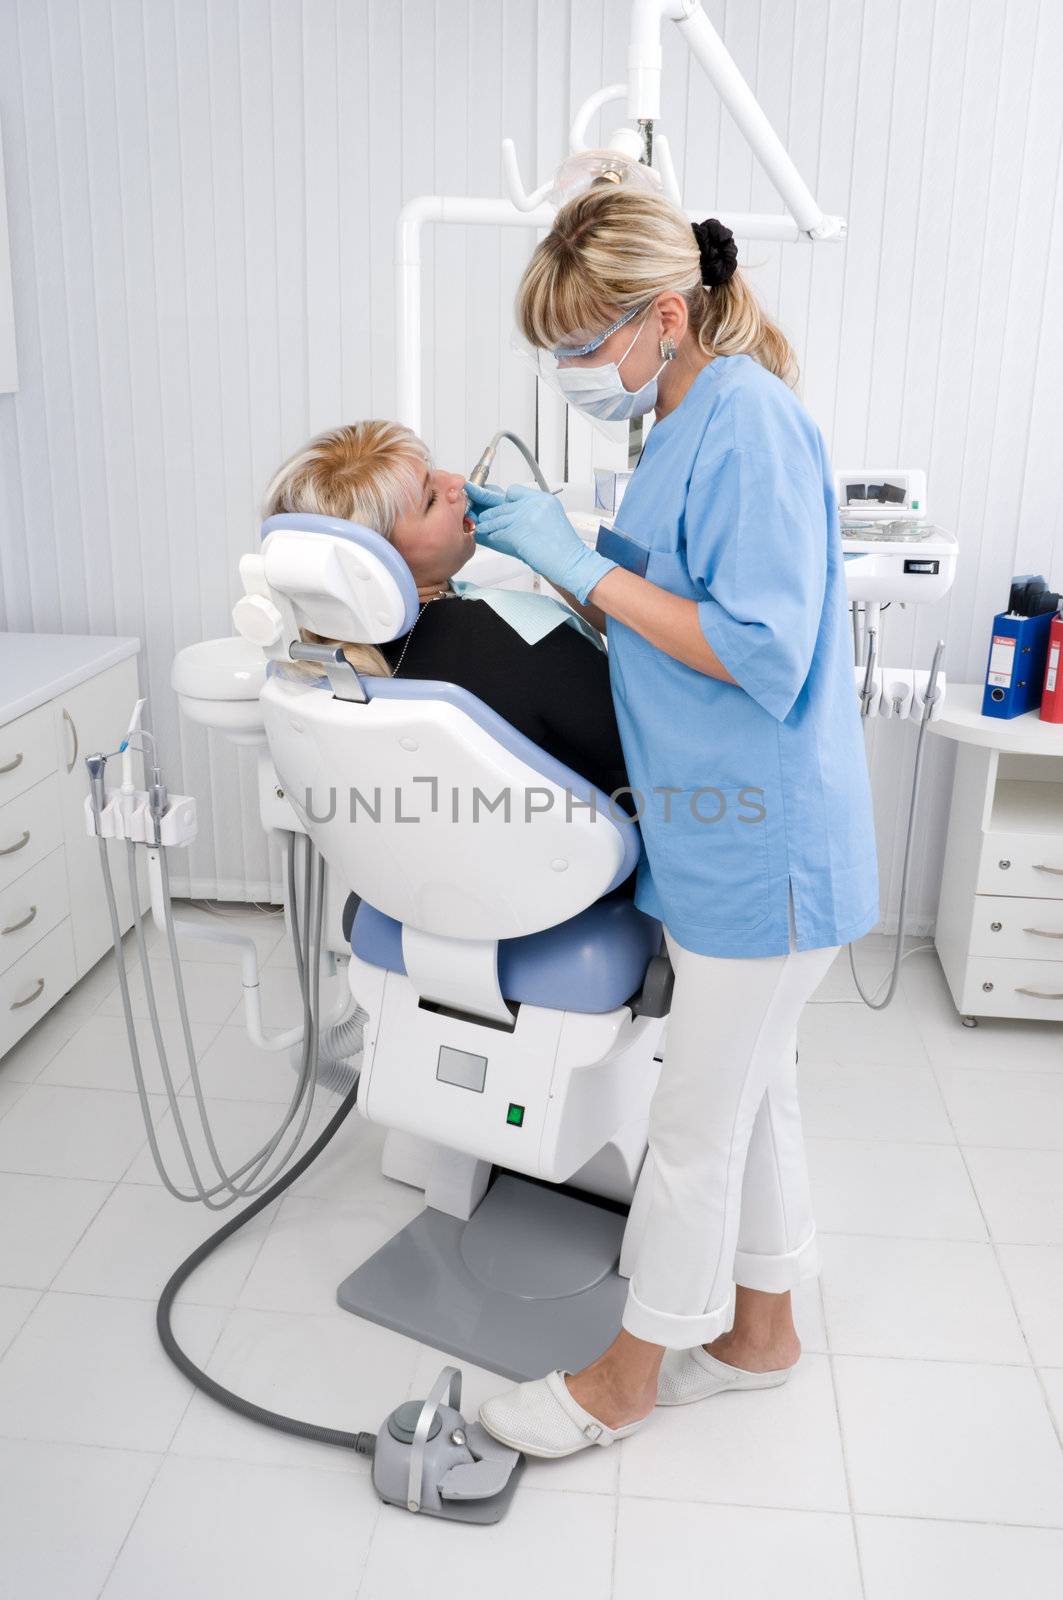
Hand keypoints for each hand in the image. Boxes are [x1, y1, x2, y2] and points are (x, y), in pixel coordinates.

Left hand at [463, 483, 616, 603]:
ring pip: (496, 517)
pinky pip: (497, 531)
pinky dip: (491, 536)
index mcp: (542, 499)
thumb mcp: (550, 520)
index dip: (504, 499)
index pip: (514, 491)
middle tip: (480, 514)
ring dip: (487, 524)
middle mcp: (533, 504)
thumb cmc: (562, 548)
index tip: (497, 504)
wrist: (571, 561)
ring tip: (482, 527)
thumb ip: (530, 513)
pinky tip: (488, 538)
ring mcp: (524, 516)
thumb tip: (508, 514)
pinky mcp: (517, 531)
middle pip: (501, 503)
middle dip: (490, 511)